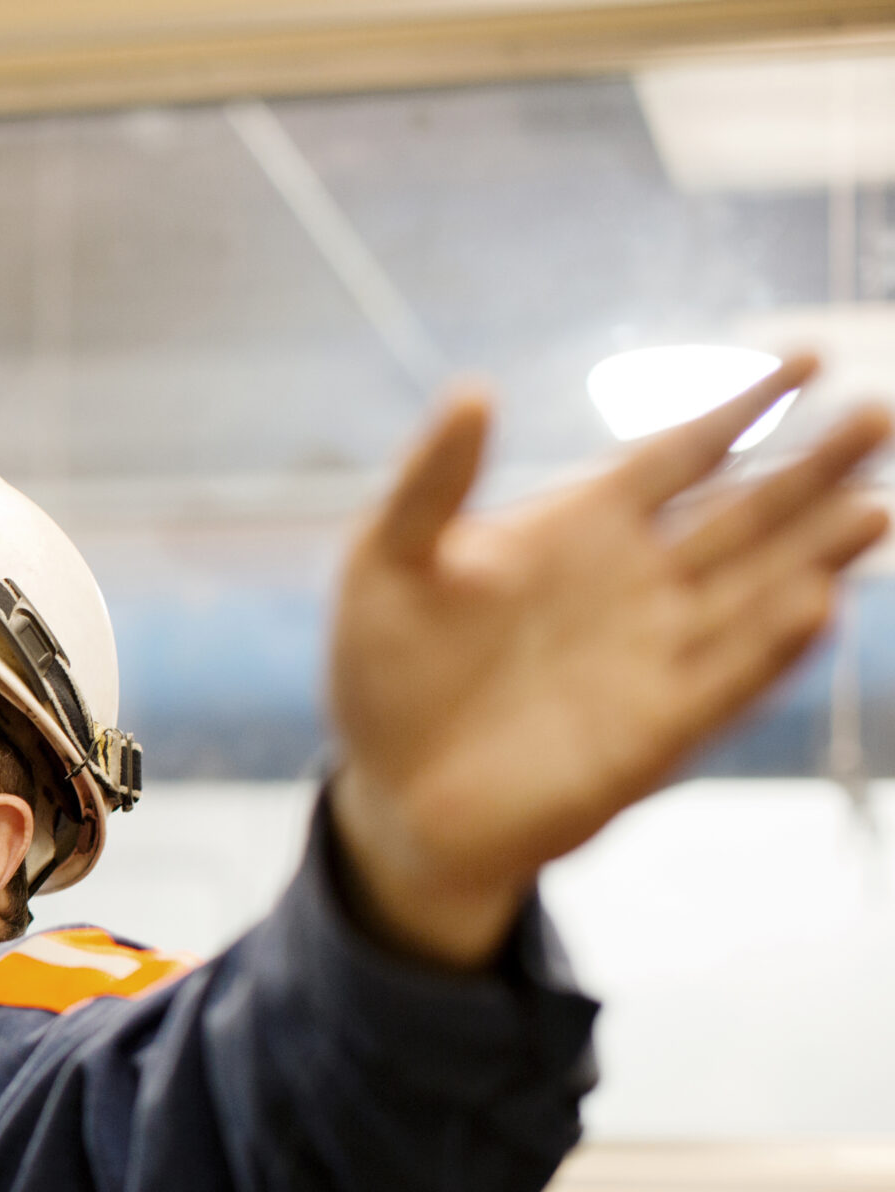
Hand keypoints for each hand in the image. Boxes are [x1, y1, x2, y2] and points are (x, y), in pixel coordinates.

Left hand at [327, 356, 890, 967]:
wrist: (389, 793)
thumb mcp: (387, 561)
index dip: (743, 406)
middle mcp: (636, 584)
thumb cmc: (385, 672)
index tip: (810, 358)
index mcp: (581, 527)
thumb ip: (432, 481)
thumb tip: (470, 390)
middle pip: (743, 513)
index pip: (681, 452)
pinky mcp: (653, 732)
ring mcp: (653, 656)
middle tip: (880, 416)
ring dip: (814, 555)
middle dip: (812, 470)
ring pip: (755, 591)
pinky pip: (724, 680)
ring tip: (875, 511)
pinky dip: (767, 647)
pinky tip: (815, 605)